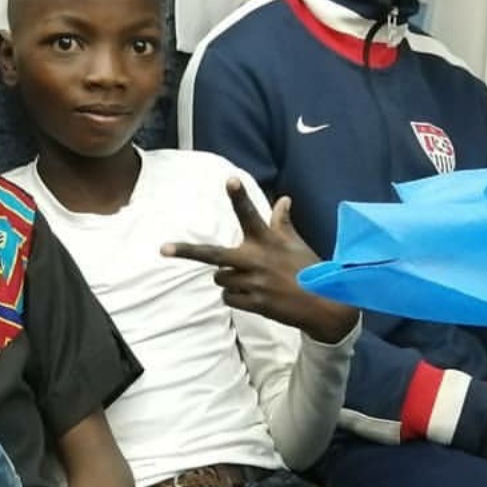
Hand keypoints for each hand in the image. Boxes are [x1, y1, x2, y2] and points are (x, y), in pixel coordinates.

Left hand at [162, 179, 356, 342]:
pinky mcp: (254, 303)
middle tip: (163, 248)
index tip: (230, 180)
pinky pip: (228, 297)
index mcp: (267, 241)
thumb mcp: (296, 243)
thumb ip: (282, 222)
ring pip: (220, 278)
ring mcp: (253, 283)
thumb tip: (284, 199)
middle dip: (186, 251)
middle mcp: (257, 260)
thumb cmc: (309, 269)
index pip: (251, 214)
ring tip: (252, 281)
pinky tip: (254, 296)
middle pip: (212, 255)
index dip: (240, 197)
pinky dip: (236, 296)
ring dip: (228, 279)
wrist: (324, 306)